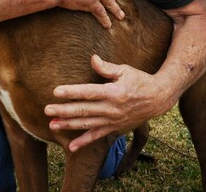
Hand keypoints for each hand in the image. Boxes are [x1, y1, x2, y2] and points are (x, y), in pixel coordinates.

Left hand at [44, 54, 175, 151]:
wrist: (158, 99)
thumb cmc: (140, 80)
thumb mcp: (125, 70)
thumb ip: (107, 67)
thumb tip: (92, 59)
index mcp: (113, 92)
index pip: (88, 92)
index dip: (72, 92)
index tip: (56, 91)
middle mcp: (112, 108)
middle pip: (84, 110)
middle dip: (64, 110)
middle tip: (47, 110)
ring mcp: (113, 120)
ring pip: (87, 124)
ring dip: (69, 125)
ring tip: (53, 125)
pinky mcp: (115, 128)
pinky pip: (97, 136)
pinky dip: (84, 142)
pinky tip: (71, 146)